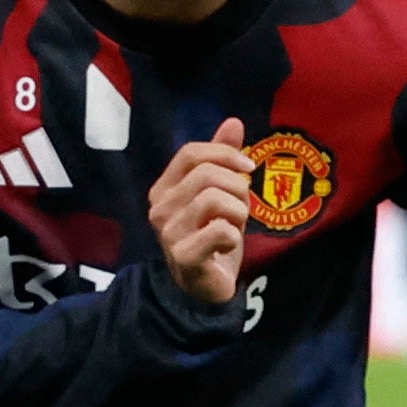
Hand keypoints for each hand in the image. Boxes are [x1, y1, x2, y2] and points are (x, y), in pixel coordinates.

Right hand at [150, 115, 252, 307]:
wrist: (206, 284)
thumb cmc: (211, 234)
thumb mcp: (220, 192)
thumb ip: (222, 158)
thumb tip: (233, 122)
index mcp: (164, 189)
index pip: (190, 153)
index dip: (225, 154)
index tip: (248, 168)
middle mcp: (159, 209)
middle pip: (206, 174)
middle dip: (237, 187)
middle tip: (241, 205)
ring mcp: (168, 234)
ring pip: (215, 200)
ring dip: (239, 211)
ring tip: (235, 226)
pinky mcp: (183, 256)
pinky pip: (220, 230)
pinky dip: (234, 236)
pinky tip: (228, 245)